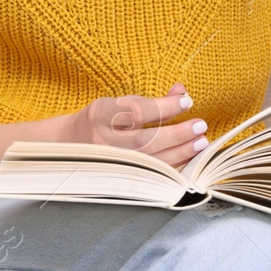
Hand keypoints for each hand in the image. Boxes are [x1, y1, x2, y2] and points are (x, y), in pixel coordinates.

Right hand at [62, 82, 209, 167]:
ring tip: (201, 142)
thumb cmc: (101, 120)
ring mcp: (108, 163)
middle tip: (201, 126)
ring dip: (179, 152)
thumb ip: (151, 100)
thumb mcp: (119, 103)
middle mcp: (101, 141)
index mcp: (99, 115)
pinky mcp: (117, 178)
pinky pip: (150, 175)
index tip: (187, 101)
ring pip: (149, 161)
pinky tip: (189, 158)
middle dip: (176, 134)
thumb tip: (182, 92)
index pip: (134, 111)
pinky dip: (173, 167)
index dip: (163, 107)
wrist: (70, 145)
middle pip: (143, 140)